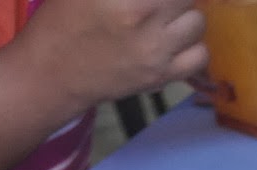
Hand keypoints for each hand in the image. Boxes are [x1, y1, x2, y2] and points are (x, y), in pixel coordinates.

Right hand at [15, 0, 208, 108]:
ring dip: (187, 16)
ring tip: (169, 18)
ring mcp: (158, 51)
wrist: (55, 71)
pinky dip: (194, 46)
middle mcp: (145, 20)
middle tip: (161, 4)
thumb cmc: (65, 19)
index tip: (157, 0)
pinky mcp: (163, 76)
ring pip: (198, 22)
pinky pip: (200, 55)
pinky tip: (177, 42)